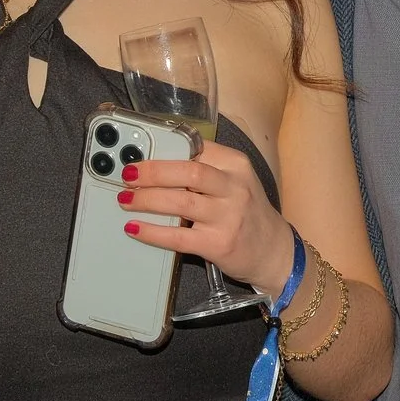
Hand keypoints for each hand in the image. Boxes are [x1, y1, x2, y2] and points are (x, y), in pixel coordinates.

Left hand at [117, 140, 294, 293]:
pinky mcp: (218, 244)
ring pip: (180, 202)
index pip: (197, 148)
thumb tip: (157, 166)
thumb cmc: (247, 213)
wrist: (274, 252)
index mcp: (236, 165)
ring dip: (146, 199)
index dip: (165, 149)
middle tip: (128, 174)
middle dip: (152, 172)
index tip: (141, 153)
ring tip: (125, 199)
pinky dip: (152, 232)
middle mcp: (234, 188)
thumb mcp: (235, 182)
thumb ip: (205, 170)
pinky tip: (135, 228)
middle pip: (188, 172)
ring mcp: (228, 217)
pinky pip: (178, 237)